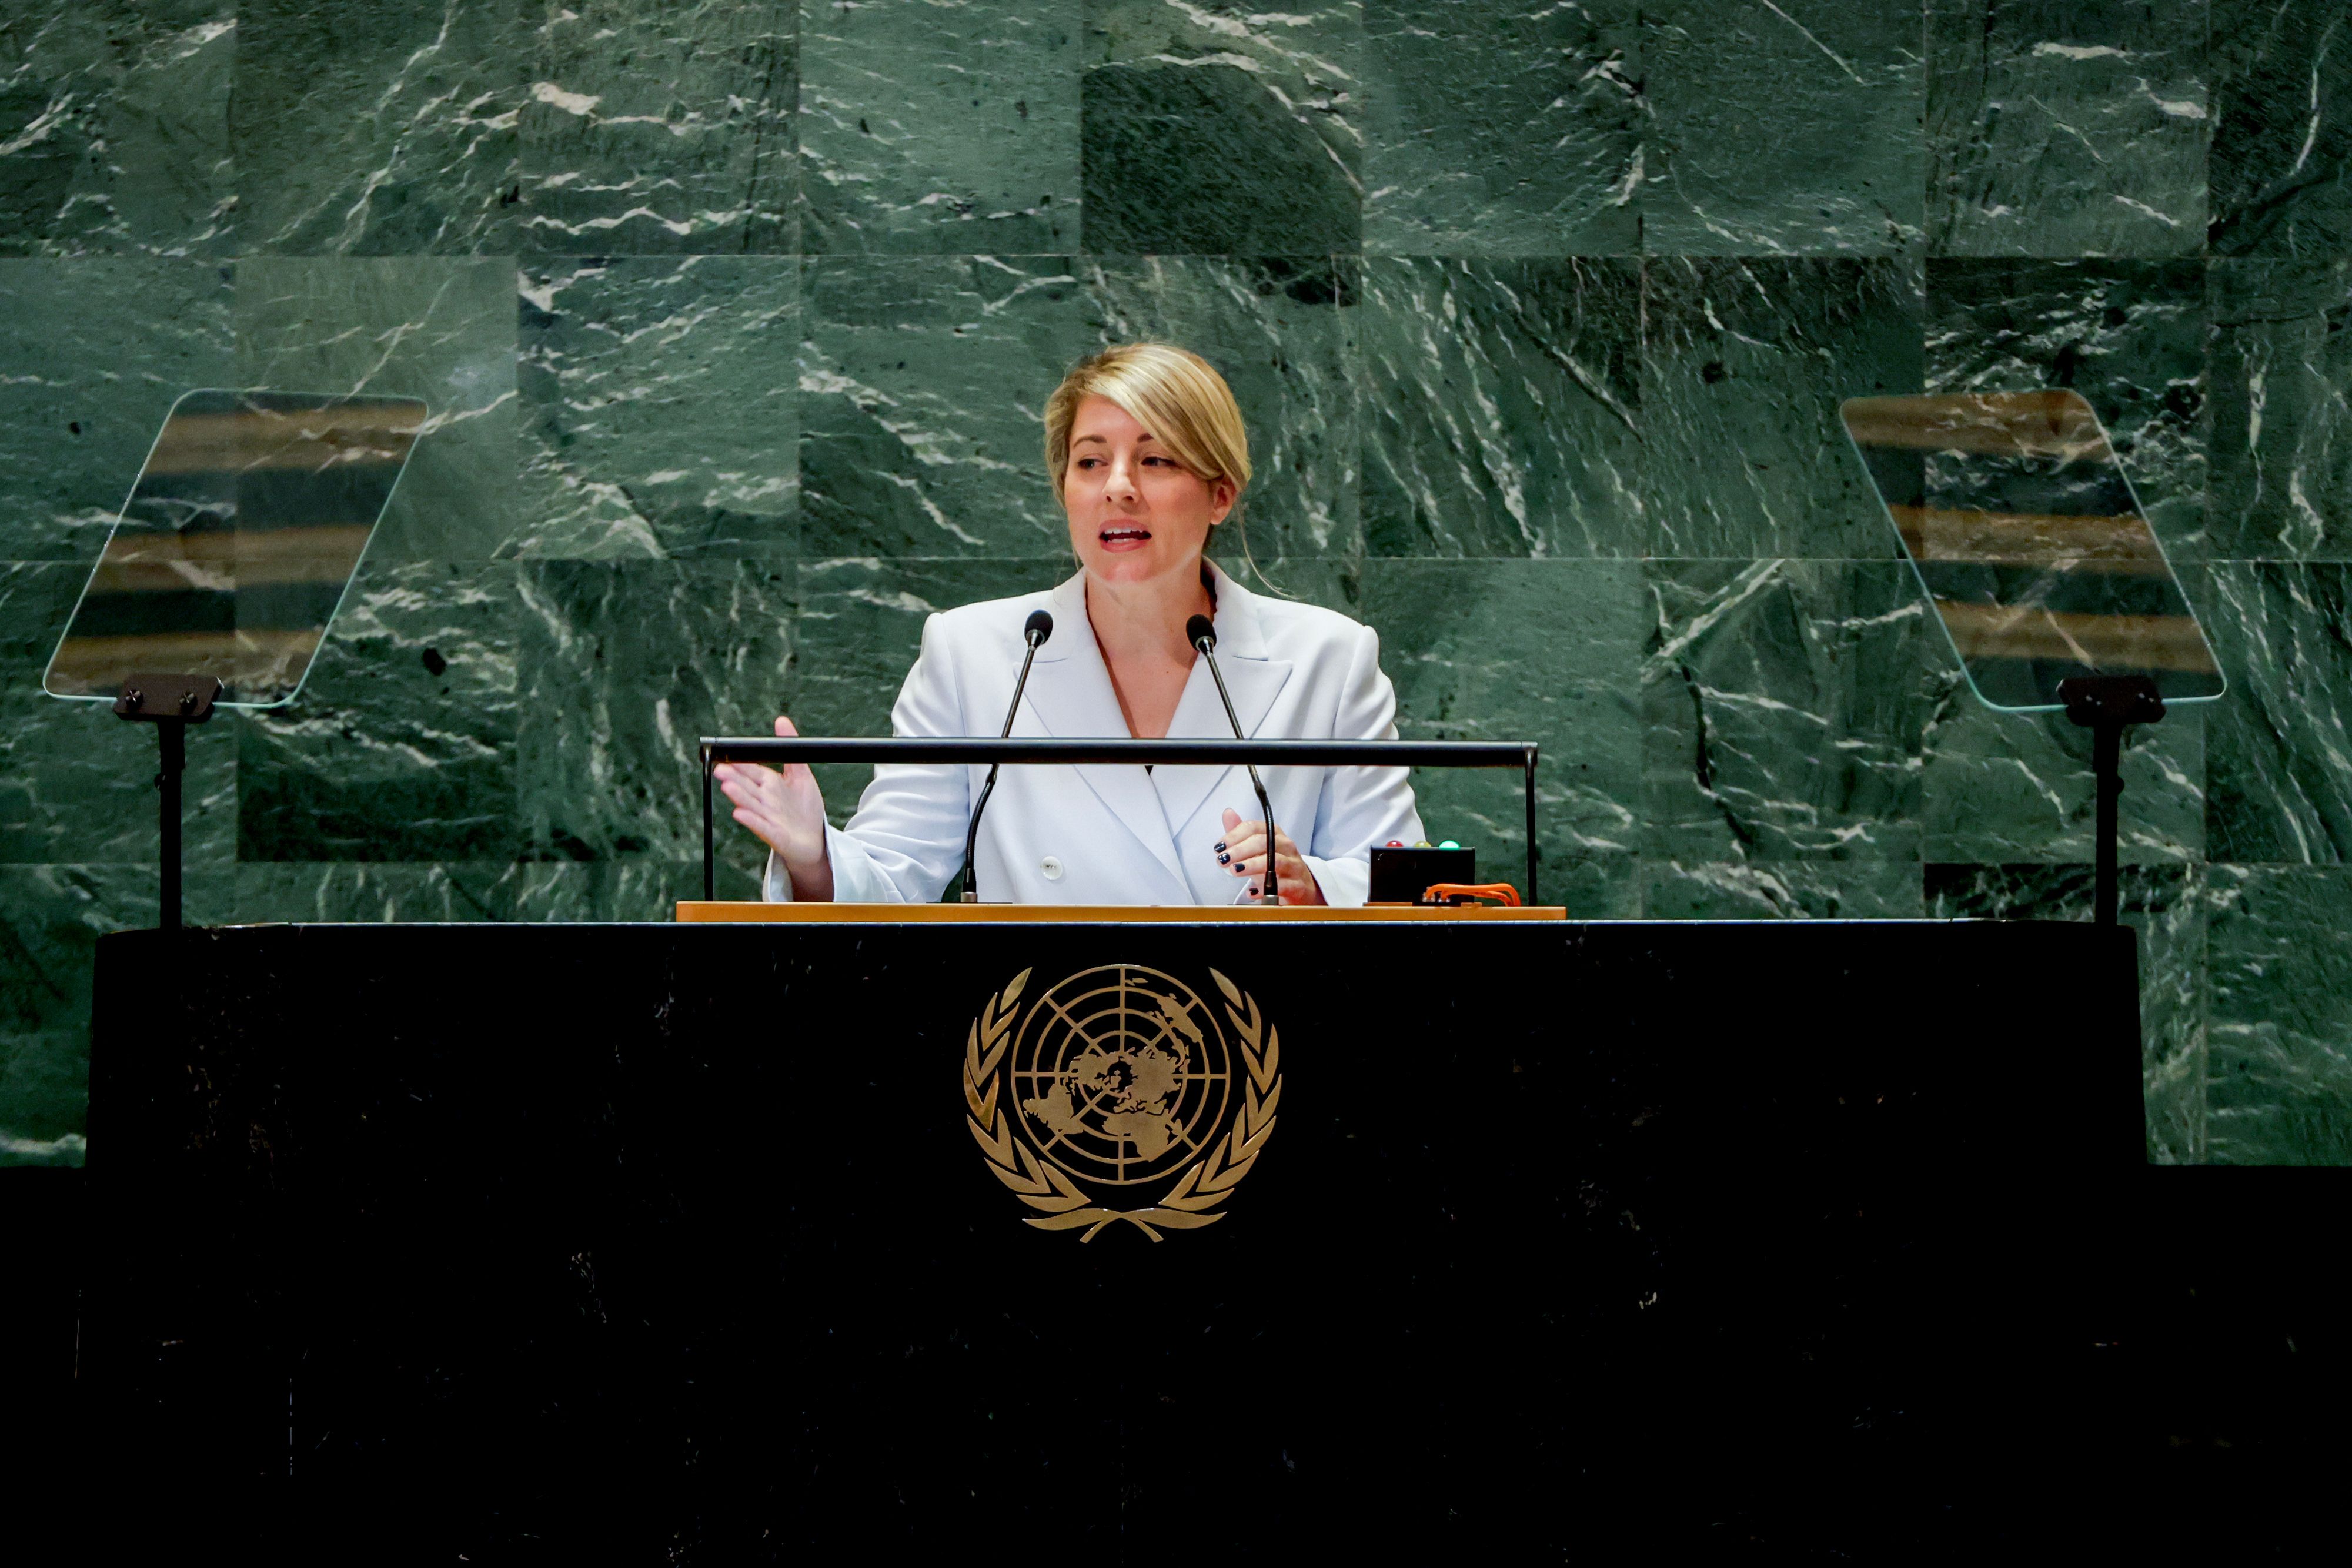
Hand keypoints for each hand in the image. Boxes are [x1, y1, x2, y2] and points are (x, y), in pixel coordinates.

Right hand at [714, 716, 833, 899]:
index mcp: (769, 783)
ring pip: (750, 805)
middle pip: (746, 786)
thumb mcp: (801, 774)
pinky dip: (750, 820)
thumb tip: (781, 720)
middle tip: (719, 769)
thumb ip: (791, 750)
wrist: (814, 838)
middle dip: (733, 778)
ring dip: (738, 797)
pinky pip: (760, 826)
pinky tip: (739, 813)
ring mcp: (767, 817)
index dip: (740, 764)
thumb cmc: (805, 807)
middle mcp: (764, 799)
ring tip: (727, 787)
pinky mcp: (774, 834)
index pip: (751, 771)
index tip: (725, 755)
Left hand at [1213, 806, 1324, 905]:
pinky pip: (1282, 886)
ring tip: (1235, 870)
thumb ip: (1241, 834)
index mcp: (1274, 834)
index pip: (1254, 828)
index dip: (1234, 836)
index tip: (1219, 847)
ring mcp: (1294, 866)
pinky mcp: (1298, 885)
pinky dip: (1266, 889)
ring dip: (1252, 865)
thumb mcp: (1257, 851)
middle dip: (1240, 850)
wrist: (1301, 888)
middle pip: (1263, 842)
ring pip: (1275, 861)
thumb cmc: (1276, 867)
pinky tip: (1252, 892)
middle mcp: (1286, 847)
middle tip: (1223, 860)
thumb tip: (1228, 813)